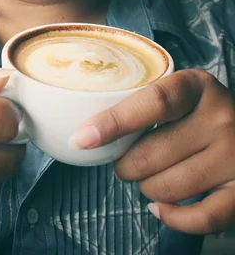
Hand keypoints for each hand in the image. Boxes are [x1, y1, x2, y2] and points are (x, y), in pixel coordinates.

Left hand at [73, 69, 234, 233]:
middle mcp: (220, 117)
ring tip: (147, 177)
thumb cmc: (199, 112)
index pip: (153, 102)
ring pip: (168, 187)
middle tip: (125, 161)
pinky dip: (172, 218)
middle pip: (151, 153)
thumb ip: (143, 104)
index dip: (114, 122)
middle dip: (125, 165)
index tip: (83, 138)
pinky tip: (160, 207)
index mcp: (197, 86)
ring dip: (145, 188)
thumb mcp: (179, 92)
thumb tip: (86, 134)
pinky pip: (199, 217)